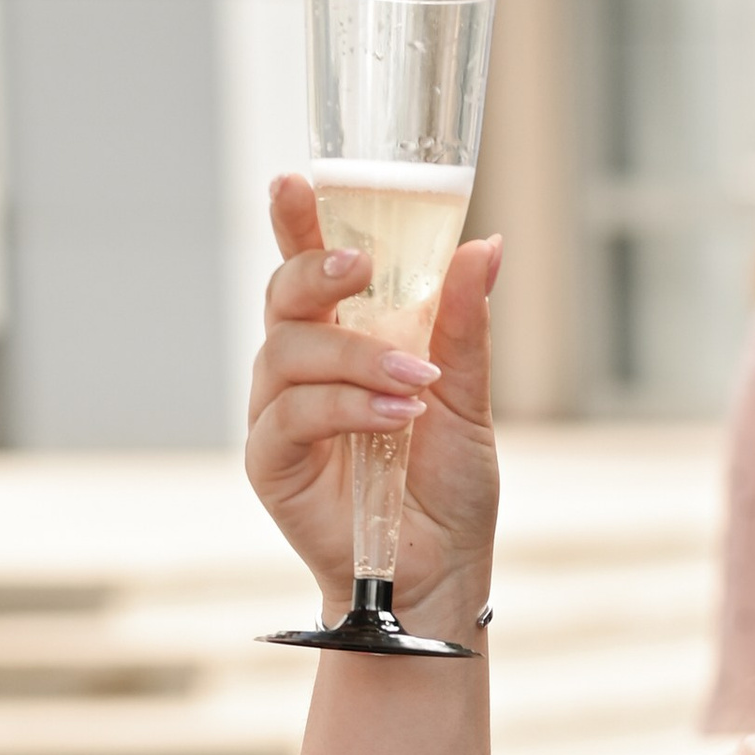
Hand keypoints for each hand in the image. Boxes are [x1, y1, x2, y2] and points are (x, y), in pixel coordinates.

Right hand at [246, 174, 501, 633]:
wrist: (441, 571)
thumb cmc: (446, 487)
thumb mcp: (466, 398)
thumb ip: (463, 324)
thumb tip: (485, 246)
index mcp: (342, 340)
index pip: (310, 269)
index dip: (297, 223)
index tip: (297, 183)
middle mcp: (300, 368)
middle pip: (283, 296)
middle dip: (316, 269)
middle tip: (361, 264)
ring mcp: (278, 413)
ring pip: (289, 352)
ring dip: (356, 356)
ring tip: (415, 381)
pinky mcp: (269, 461)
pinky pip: (291, 414)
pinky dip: (345, 407)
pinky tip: (394, 417)